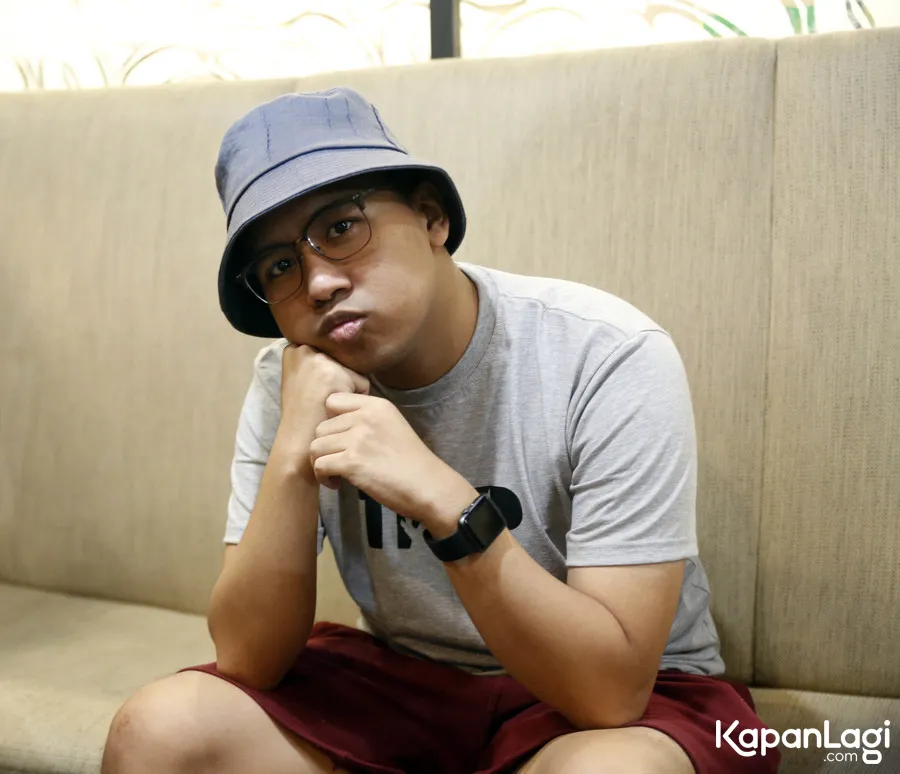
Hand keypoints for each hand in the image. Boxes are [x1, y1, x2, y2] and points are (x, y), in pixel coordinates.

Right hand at [276, 344, 369, 482]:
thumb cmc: (307, 414)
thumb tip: (348, 354)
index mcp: (294, 349)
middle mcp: (303, 348)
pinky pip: (361, 384)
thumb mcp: (305, 379)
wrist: (299, 440)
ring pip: (353, 371)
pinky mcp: (332, 373)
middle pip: (344, 360)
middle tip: (323, 399)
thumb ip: (319, 364)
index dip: (332, 375)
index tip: (319, 391)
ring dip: (348, 388)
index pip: (333, 354)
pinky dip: (356, 397)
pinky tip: (336, 408)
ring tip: (328, 404)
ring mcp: (316, 358)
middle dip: (341, 379)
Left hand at [308, 392, 476, 526]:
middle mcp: (364, 417)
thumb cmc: (412, 462)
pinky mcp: (351, 462)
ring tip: (336, 474)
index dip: (330, 421)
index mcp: (376, 405)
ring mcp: (357, 439)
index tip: (339, 438)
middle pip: (320, 427)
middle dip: (325, 446)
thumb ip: (367, 419)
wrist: (428, 485)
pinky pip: (319, 465)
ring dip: (321, 462)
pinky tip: (337, 483)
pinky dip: (324, 477)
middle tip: (337, 462)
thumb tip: (335, 427)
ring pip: (315, 446)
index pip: (332, 400)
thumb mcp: (393, 426)